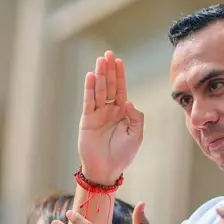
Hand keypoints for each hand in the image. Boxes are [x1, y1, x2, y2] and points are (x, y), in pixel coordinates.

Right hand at [79, 51, 143, 183]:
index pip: (121, 89)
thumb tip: (128, 101)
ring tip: (100, 60)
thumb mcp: (137, 134)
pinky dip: (90, 89)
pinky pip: (89, 101)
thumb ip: (136, 117)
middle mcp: (109, 110)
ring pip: (99, 90)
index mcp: (122, 112)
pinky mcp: (87, 120)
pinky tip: (91, 77)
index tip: (119, 61)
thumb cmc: (123, 154)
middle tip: (108, 53)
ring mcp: (98, 114)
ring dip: (100, 75)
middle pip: (110, 86)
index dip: (120, 75)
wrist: (107, 169)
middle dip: (109, 70)